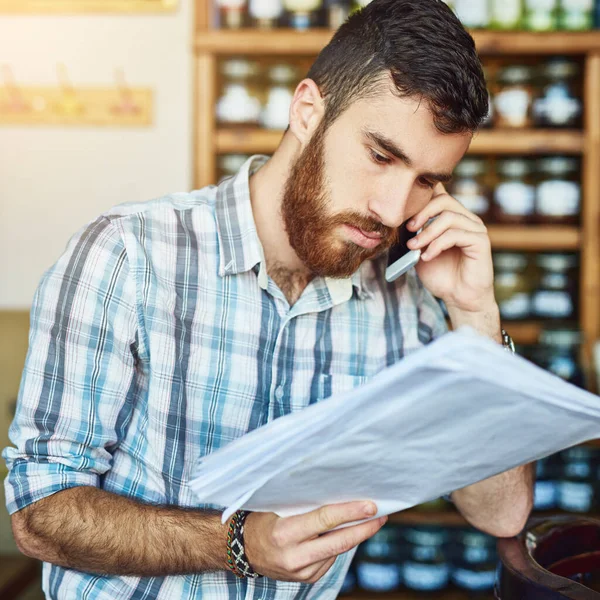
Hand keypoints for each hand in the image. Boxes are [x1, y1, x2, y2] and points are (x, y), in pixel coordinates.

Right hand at [242, 502, 386, 582]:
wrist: (244, 549)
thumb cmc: (263, 519)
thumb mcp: (278, 507)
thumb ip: (304, 505)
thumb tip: (338, 494)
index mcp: (285, 533)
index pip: (325, 520)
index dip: (350, 513)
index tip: (371, 506)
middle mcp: (294, 556)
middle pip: (339, 541)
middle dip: (364, 528)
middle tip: (382, 516)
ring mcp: (301, 571)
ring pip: (337, 550)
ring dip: (356, 536)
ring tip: (371, 520)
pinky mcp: (307, 579)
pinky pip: (330, 559)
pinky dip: (339, 545)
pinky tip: (345, 533)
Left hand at [407, 183, 494, 313]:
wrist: (458, 297)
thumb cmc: (440, 274)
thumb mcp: (419, 250)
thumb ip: (414, 233)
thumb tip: (398, 218)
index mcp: (452, 217)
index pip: (439, 194)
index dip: (421, 198)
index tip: (403, 216)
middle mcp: (466, 219)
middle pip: (443, 200)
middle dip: (421, 213)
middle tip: (409, 229)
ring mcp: (475, 228)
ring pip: (449, 216)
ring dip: (427, 232)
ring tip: (414, 247)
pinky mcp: (480, 241)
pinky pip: (456, 234)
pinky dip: (437, 244)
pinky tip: (427, 256)